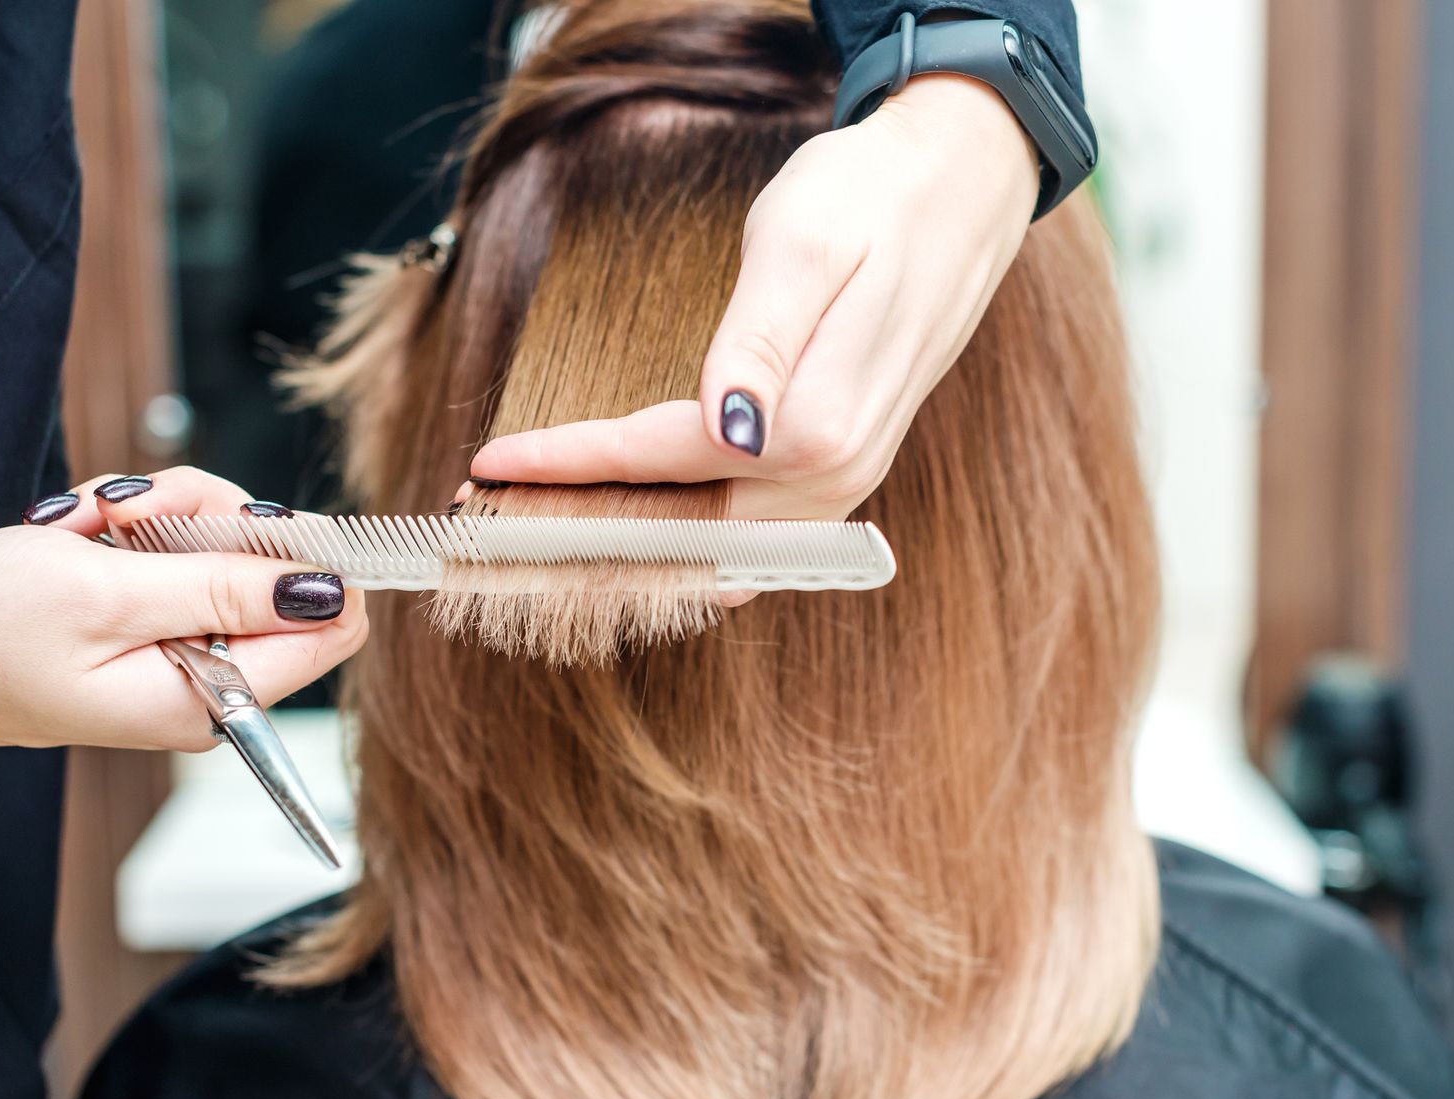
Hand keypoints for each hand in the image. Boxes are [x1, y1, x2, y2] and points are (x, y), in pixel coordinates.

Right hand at [0, 467, 366, 820]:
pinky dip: (134, 524)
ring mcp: (179, 644)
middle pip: (279, 569)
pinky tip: (82, 531)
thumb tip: (328, 586)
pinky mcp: (148, 616)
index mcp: (215, 694)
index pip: (334, 627)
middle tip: (137, 515)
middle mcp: (210, 677)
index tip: (251, 520)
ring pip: (225, 544)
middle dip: (215, 518)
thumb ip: (223, 587)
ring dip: (164, 512)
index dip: (312, 557)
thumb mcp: (106, 596)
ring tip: (94, 523)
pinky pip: (177, 548)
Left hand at [465, 73, 1039, 518]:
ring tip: (543, 535)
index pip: (663, 462)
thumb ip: (761, 343)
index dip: (572, 465)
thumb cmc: (872, 199)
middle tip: (491, 520)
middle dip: (584, 532)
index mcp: (815, 425)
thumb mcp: (805, 243)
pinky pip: (751, 540)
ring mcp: (843, 484)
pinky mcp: (841, 473)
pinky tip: (633, 542)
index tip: (492, 462)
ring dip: (628, 551)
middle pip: (686, 532)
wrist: (962, 192)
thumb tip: (727, 430)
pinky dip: (683, 548)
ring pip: (717, 550)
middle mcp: (834, 475)